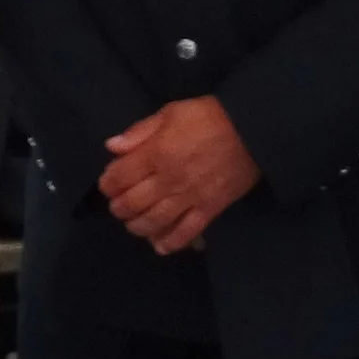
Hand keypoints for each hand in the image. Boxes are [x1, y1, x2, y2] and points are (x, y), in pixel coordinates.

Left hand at [99, 97, 260, 254]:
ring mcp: (189, 198)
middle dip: (119, 207)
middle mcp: (169, 180)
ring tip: (133, 224)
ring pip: (155, 222)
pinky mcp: (209, 210)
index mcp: (157, 153)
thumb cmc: (208, 116)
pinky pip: (186, 233)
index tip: (107, 184)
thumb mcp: (170, 112)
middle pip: (133, 203)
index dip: (108, 183)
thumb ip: (140, 131)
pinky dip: (170, 242)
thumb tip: (112, 147)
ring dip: (137, 227)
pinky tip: (160, 245)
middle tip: (117, 206)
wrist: (252, 130)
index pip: (121, 176)